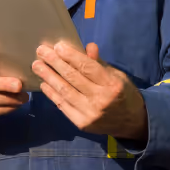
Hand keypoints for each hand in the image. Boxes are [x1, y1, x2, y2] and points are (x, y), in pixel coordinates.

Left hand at [32, 42, 147, 140]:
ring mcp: (90, 113)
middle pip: (73, 77)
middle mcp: (100, 99)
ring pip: (65, 91)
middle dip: (55, 62)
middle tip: (41, 51)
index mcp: (112, 84)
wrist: (132, 123)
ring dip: (48, 77)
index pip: (87, 67)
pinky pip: (63, 106)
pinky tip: (44, 83)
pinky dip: (52, 94)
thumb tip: (87, 46)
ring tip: (37, 65)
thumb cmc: (124, 94)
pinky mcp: (82, 124)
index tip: (57, 46)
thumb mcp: (117, 75)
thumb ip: (99, 63)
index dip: (71, 56)